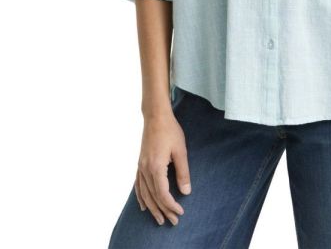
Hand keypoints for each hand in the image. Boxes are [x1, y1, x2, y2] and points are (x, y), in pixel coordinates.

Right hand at [135, 111, 191, 225]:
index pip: (162, 194)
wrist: (155, 116)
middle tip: (173, 221)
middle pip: (153, 197)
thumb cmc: (170, 131)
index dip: (171, 205)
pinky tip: (143, 206)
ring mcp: (140, 167)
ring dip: (152, 208)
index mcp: (156, 167)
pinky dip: (140, 197)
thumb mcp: (181, 151)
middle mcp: (145, 169)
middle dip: (163, 210)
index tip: (180, 212)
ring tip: (159, 219)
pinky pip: (138, 185)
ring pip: (144, 193)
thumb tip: (186, 191)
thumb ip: (183, 172)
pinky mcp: (140, 164)